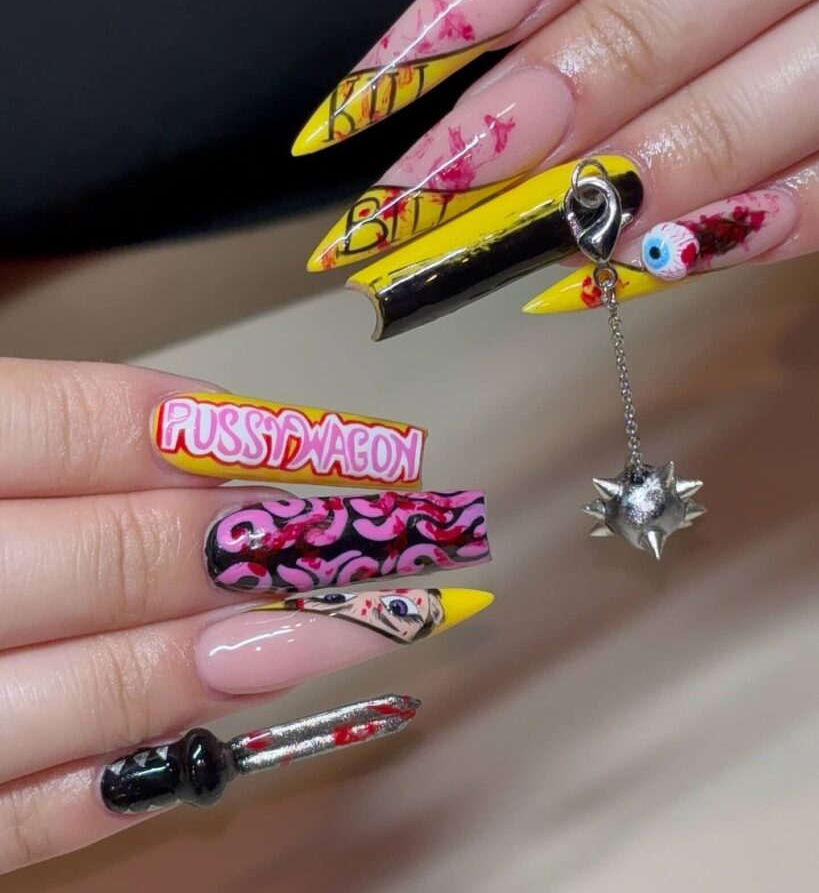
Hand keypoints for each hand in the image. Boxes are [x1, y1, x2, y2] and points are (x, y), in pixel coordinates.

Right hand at [0, 360, 489, 871]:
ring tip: (354, 626)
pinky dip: (150, 766)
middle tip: (394, 537)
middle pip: (128, 556)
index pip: (95, 429)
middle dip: (278, 544)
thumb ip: (59, 434)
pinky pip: (40, 815)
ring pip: (109, 689)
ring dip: (251, 654)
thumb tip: (218, 438)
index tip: (356, 449)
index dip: (244, 436)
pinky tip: (243, 719)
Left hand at [298, 0, 817, 304]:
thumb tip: (481, 36)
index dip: (463, 12)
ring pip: (764, 100)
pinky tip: (660, 262)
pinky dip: (764, 222)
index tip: (365, 101)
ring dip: (632, 183)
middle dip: (529, 123)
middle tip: (426, 197)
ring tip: (534, 239)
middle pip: (656, 15)